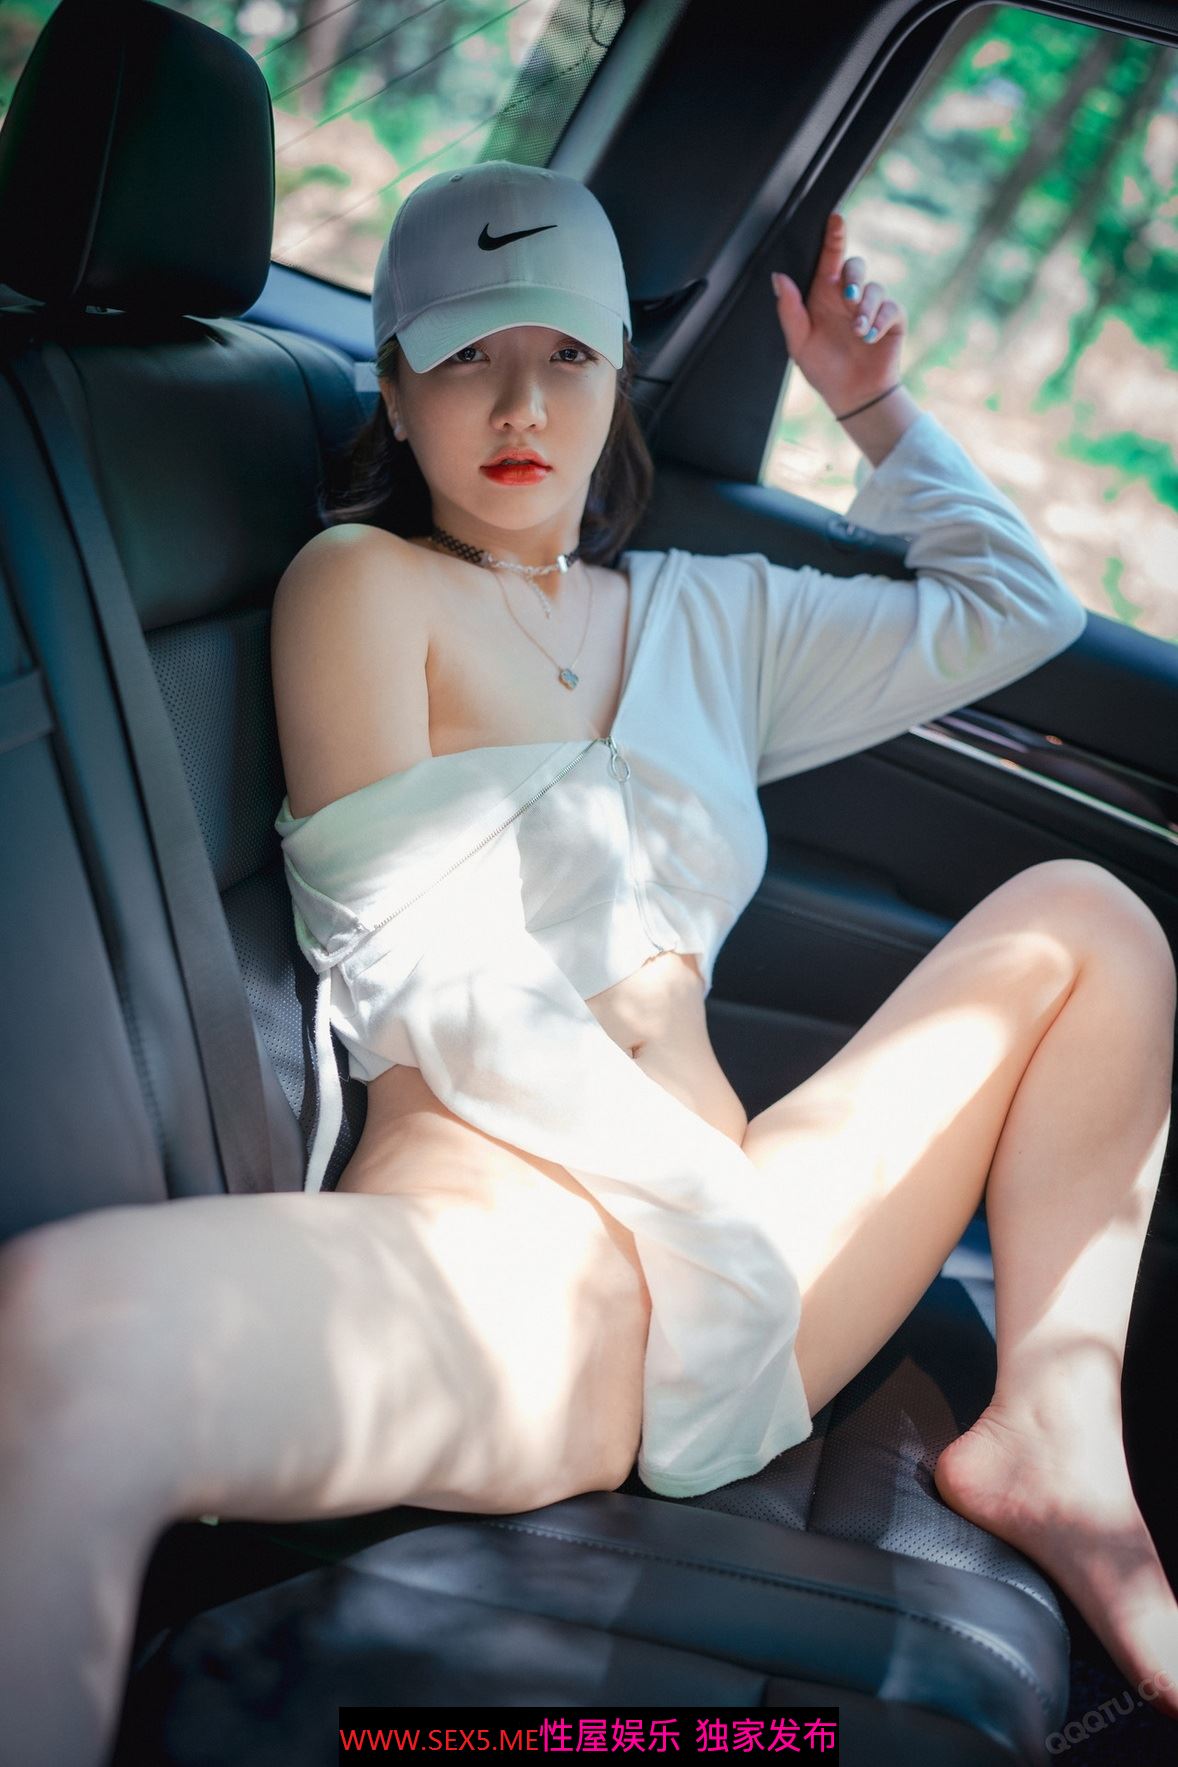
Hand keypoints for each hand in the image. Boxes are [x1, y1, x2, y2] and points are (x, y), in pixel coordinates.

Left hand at [771, 213, 905, 416]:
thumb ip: (789, 310)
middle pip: (856, 266)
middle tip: (848, 296)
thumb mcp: (799, 343)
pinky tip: (869, 338)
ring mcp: (872, 307)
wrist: (851, 395)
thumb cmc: (822, 368)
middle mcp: (849, 296)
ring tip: (858, 332)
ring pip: (875, 288)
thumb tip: (778, 278)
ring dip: (865, 309)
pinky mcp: (892, 320)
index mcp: (824, 295)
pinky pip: (890, 308)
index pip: (829, 259)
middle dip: (854, 277)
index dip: (833, 237)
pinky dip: (880, 321)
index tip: (835, 218)